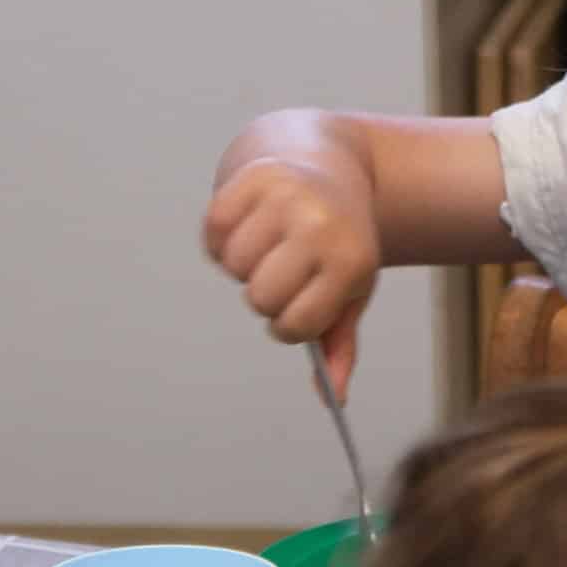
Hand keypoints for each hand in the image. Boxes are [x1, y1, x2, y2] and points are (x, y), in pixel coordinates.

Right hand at [202, 158, 372, 399]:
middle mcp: (321, 227)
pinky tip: (249, 224)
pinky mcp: (253, 177)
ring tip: (270, 243)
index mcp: (352, 261)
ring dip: (243, 264)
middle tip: (284, 270)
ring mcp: (286, 198)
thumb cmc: (340, 241)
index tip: (299, 304)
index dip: (289, 325)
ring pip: (234, 266)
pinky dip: (222, 237)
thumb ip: (340, 344)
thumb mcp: (352, 289)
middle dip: (266, 295)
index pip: (297, 325)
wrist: (331, 167)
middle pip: (261, 298)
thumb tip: (335, 398)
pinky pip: (214, 231)